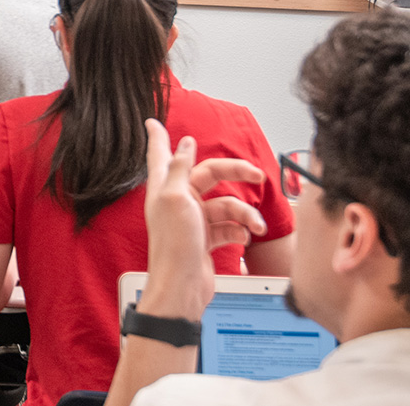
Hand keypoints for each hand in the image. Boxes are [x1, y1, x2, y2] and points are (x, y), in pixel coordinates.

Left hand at [139, 120, 267, 318]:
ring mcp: (193, 220)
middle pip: (210, 174)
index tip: (152, 121)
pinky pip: (229, 226)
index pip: (161, 154)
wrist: (184, 288)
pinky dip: (240, 230)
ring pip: (226, 204)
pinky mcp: (206, 239)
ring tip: (255, 227)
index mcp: (166, 187)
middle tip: (257, 174)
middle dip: (236, 172)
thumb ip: (180, 168)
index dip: (158, 137)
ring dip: (244, 214)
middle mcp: (178, 200)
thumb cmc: (175, 246)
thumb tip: (184, 143)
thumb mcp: (175, 199)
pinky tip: (244, 237)